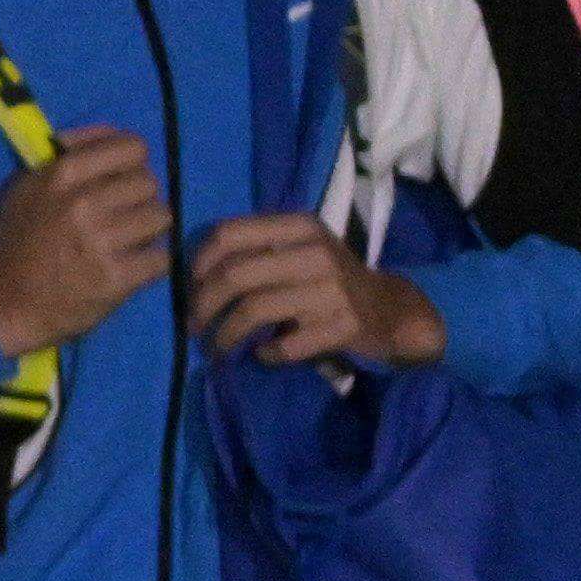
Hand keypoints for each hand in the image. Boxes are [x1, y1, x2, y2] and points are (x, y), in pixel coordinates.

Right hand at [0, 127, 171, 356]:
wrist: (7, 303)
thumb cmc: (21, 241)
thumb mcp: (29, 186)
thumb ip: (69, 155)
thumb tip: (108, 135)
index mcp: (63, 175)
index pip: (133, 148)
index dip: (133, 164)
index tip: (121, 181)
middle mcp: (83, 202)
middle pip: (149, 183)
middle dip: (139, 199)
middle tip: (121, 218)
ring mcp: (101, 241)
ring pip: (162, 217)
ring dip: (148, 230)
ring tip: (128, 241)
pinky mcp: (116, 278)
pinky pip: (162, 257)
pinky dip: (151, 263)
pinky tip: (132, 267)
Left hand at [193, 212, 443, 368]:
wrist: (390, 310)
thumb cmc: (328, 279)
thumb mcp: (298, 250)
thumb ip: (255, 251)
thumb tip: (191, 274)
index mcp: (300, 226)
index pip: (229, 234)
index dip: (198, 263)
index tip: (191, 287)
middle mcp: (317, 252)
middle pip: (234, 275)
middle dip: (203, 305)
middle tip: (193, 326)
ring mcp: (333, 289)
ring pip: (253, 310)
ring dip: (224, 335)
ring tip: (216, 348)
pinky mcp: (344, 326)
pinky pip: (285, 345)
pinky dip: (266, 354)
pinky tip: (263, 354)